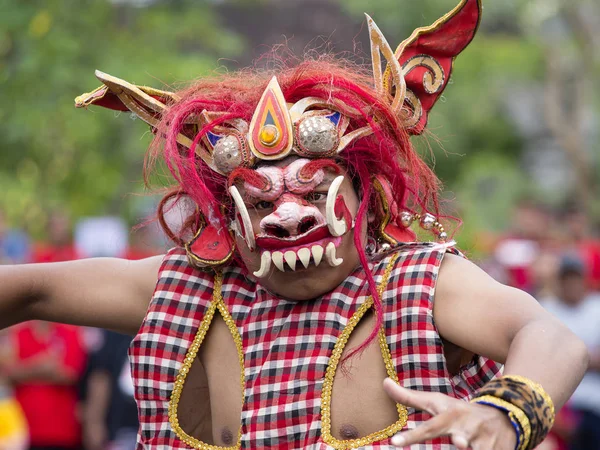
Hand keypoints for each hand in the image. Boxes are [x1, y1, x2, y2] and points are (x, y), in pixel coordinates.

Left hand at [383, 378, 516, 448]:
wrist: (502, 413)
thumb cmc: (458, 412)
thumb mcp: (436, 403)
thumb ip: (409, 398)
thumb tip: (383, 382)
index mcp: (450, 416)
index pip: (428, 428)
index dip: (412, 436)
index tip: (394, 443)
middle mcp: (467, 428)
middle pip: (462, 438)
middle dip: (462, 442)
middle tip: (459, 441)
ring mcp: (485, 441)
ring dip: (477, 449)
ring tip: (466, 445)